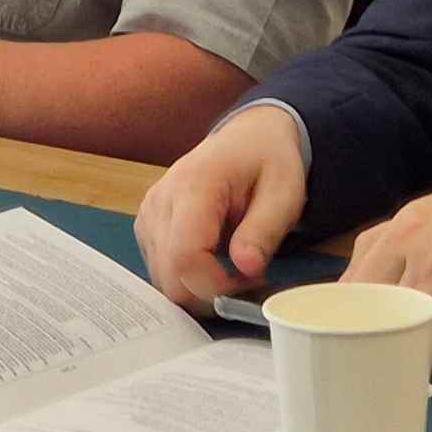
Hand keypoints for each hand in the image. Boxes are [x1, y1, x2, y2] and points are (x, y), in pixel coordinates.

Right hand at [134, 104, 309, 309]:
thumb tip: (246, 268)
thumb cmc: (268, 161)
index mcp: (193, 185)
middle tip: (246, 278)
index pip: (184, 257)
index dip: (215, 286)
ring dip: (198, 289)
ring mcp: (149, 214)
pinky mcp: (148, 227)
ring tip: (232, 268)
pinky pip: (160, 271)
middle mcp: (160, 200)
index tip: (250, 281)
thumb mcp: (284, 191)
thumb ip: (264, 230)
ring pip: (163, 280)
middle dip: (209, 293)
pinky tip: (212, 263)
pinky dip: (187, 280)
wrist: (249, 138)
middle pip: (169, 277)